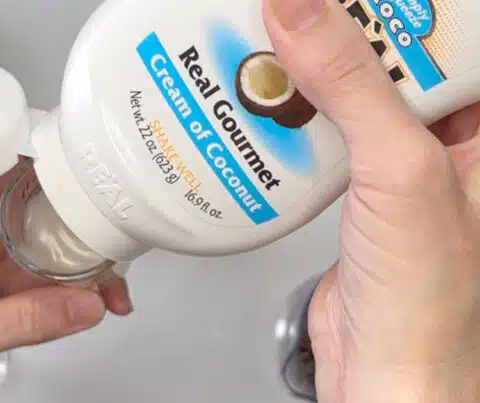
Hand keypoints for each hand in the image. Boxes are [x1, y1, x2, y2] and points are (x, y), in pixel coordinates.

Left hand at [0, 166, 132, 402]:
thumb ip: (20, 322)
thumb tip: (84, 304)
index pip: (11, 167)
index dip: (54, 158)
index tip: (95, 167)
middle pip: (47, 209)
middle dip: (88, 227)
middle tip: (118, 250)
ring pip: (56, 249)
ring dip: (89, 267)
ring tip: (114, 291)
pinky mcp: (4, 293)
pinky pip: (51, 285)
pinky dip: (79, 295)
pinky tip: (95, 305)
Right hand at [264, 0, 479, 400]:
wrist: (382, 371)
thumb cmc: (429, 300)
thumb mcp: (401, 171)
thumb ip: (354, 86)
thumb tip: (303, 14)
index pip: (449, 39)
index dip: (399, 8)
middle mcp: (448, 140)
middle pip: (394, 57)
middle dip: (343, 32)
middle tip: (298, 13)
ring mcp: (396, 163)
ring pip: (351, 92)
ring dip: (309, 75)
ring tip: (273, 47)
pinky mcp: (351, 185)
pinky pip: (321, 132)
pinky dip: (290, 118)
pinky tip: (266, 108)